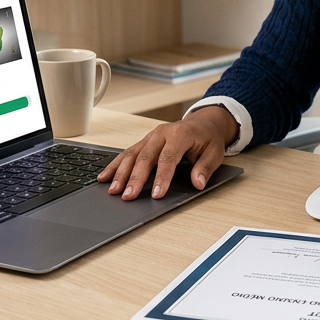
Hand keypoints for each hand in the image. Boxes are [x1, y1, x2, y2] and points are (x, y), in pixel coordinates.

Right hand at [96, 106, 237, 199]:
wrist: (202, 123)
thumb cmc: (208, 139)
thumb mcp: (215, 153)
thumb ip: (205, 168)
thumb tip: (197, 183)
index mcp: (180, 134)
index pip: (168, 158)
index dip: (162, 177)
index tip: (156, 194)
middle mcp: (162, 133)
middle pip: (145, 157)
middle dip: (135, 178)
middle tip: (128, 196)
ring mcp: (150, 137)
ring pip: (132, 154)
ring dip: (121, 173)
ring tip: (113, 190)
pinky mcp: (144, 142)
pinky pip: (127, 153)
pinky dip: (115, 165)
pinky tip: (104, 177)